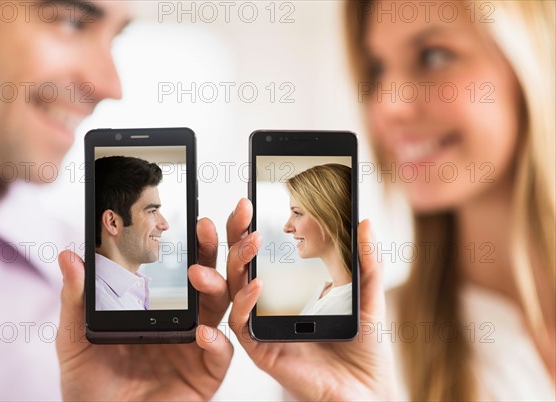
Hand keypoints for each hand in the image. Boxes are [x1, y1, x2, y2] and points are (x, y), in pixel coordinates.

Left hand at [56, 218, 231, 400]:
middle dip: (218, 254)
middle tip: (210, 229)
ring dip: (218, 289)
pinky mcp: (203, 377)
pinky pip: (219, 357)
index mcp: (162, 310)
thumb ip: (76, 298)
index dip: (196, 247)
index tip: (197, 221)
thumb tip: (69, 255)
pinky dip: (217, 343)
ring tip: (202, 276)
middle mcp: (185, 324)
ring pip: (221, 312)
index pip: (187, 271)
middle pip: (211, 283)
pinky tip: (203, 334)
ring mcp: (197, 350)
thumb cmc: (90, 387)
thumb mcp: (75, 338)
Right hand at [226, 199, 396, 400]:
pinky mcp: (261, 350)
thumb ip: (365, 261)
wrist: (368, 388)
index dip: (249, 228)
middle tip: (241, 210)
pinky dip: (245, 303)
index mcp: (287, 289)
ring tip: (251, 239)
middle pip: (241, 265)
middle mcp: (269, 305)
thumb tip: (363, 222)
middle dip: (235, 235)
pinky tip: (258, 285)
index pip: (260, 253)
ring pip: (233, 291)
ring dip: (237, 263)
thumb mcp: (366, 295)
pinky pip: (242, 325)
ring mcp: (263, 327)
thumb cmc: (364, 345)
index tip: (248, 202)